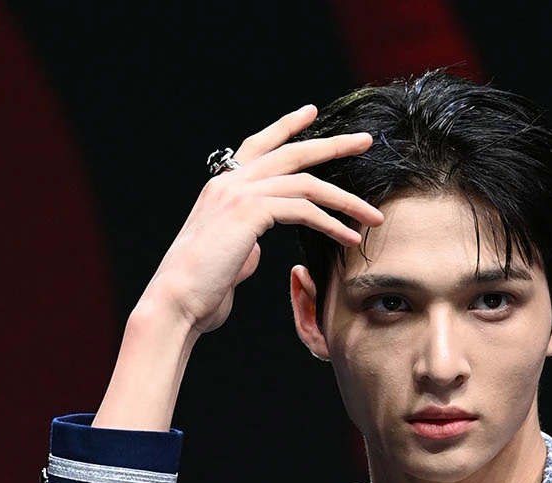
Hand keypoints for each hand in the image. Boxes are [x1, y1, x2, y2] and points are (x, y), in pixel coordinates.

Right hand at [141, 104, 381, 335]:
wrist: (176, 300)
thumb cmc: (201, 289)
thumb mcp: (230, 257)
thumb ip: (247, 242)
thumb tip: (258, 246)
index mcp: (223, 186)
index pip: (260, 144)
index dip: (287, 126)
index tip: (312, 112)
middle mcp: (230, 182)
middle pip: (291, 152)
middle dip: (333, 145)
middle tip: (365, 141)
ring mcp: (239, 193)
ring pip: (305, 182)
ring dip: (346, 200)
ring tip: (374, 216)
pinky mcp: (250, 213)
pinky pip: (302, 209)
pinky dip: (331, 223)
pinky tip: (351, 238)